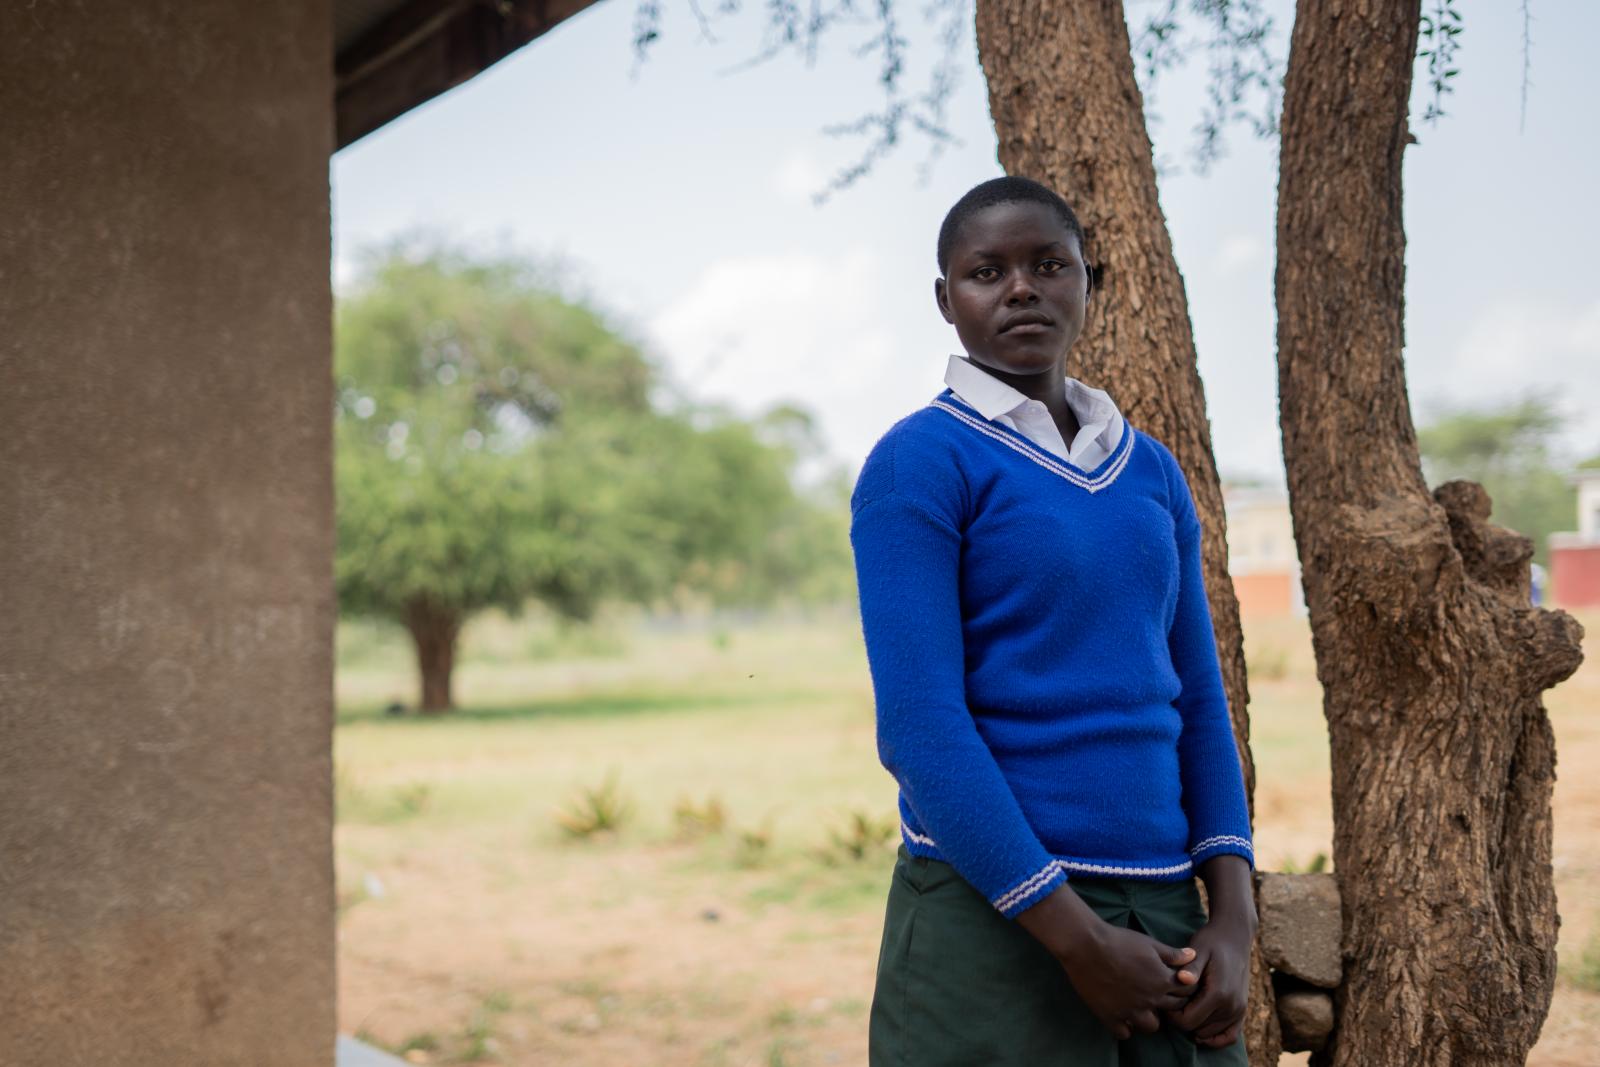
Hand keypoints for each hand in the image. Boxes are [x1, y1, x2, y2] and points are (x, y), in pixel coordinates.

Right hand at [1016, 885, 1199, 1039]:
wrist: (1086, 945)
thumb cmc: (1119, 940)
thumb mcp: (1149, 943)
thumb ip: (1172, 954)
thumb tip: (1192, 956)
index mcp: (1162, 980)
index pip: (1186, 991)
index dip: (1183, 986)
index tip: (1174, 981)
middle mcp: (1150, 1000)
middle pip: (1172, 1009)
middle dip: (1169, 1001)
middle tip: (1158, 992)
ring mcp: (1130, 1011)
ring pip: (1151, 1026)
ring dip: (1149, 1017)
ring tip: (1141, 1006)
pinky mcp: (1111, 1017)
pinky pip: (1124, 1033)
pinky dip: (1125, 1027)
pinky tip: (1122, 1015)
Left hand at [1166, 855, 1256, 1047]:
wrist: (1235, 936)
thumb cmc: (1211, 941)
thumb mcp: (1198, 949)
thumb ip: (1191, 967)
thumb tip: (1182, 979)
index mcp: (1218, 993)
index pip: (1188, 1022)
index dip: (1172, 1016)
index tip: (1166, 999)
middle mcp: (1231, 1006)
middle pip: (1197, 1030)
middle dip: (1182, 1019)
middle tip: (1173, 1002)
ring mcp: (1238, 1010)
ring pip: (1210, 1034)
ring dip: (1196, 1026)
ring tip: (1185, 1007)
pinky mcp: (1242, 1011)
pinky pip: (1230, 1036)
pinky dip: (1215, 1038)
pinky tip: (1201, 1031)